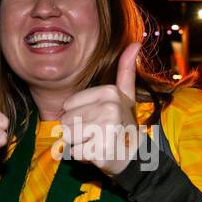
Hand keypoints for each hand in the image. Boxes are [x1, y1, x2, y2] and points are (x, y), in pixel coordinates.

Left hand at [60, 42, 141, 177]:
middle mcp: (109, 109)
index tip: (97, 119)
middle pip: (65, 120)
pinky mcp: (100, 151)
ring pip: (68, 136)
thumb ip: (125, 70)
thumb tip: (135, 43)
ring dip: (78, 143)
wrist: (135, 158)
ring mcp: (106, 130)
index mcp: (110, 93)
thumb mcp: (125, 96)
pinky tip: (98, 154)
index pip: (67, 105)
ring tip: (97, 142)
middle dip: (77, 131)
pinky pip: (74, 152)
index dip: (77, 115)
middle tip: (97, 134)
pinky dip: (83, 157)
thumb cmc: (123, 125)